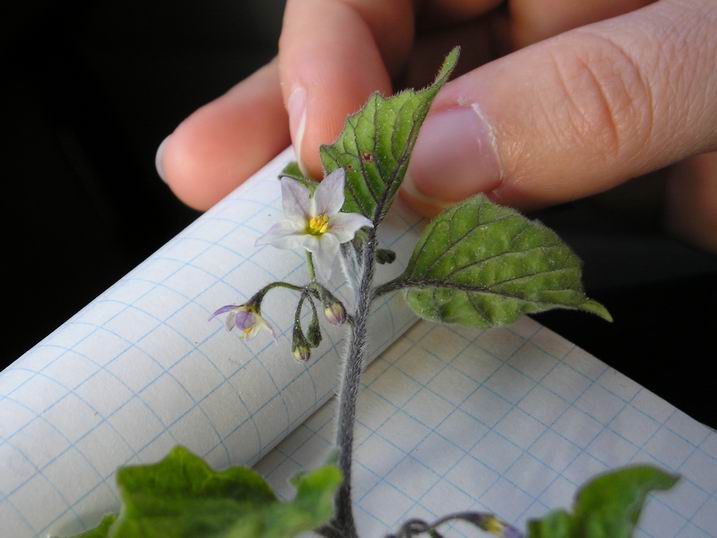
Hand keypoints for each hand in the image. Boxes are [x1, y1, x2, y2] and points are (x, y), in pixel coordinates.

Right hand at [156, 0, 716, 251]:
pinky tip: (362, 232)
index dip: (338, 37)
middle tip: (212, 167)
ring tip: (225, 191)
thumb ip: (596, 92)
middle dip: (296, 103)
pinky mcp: (550, 144)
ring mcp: (536, 71)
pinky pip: (456, 170)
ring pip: (403, 106)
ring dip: (323, 162)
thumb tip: (439, 159)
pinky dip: (408, 209)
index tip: (329, 139)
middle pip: (377, 31)